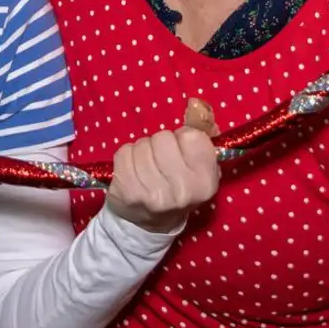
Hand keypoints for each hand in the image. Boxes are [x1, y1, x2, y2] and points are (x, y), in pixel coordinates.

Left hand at [104, 98, 221, 233]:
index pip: (191, 136)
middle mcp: (181, 191)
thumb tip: (194, 103)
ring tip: (147, 168)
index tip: (181, 153)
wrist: (149, 224)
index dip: (184, 139)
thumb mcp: (201, 166)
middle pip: (163, 138)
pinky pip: (124, 152)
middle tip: (162, 163)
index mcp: (205, 182)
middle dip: (161, 145)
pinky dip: (127, 157)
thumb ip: (203, 132)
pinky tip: (133, 172)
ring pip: (142, 144)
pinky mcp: (126, 191)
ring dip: (143, 151)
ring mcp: (152, 193)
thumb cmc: (179, 188)